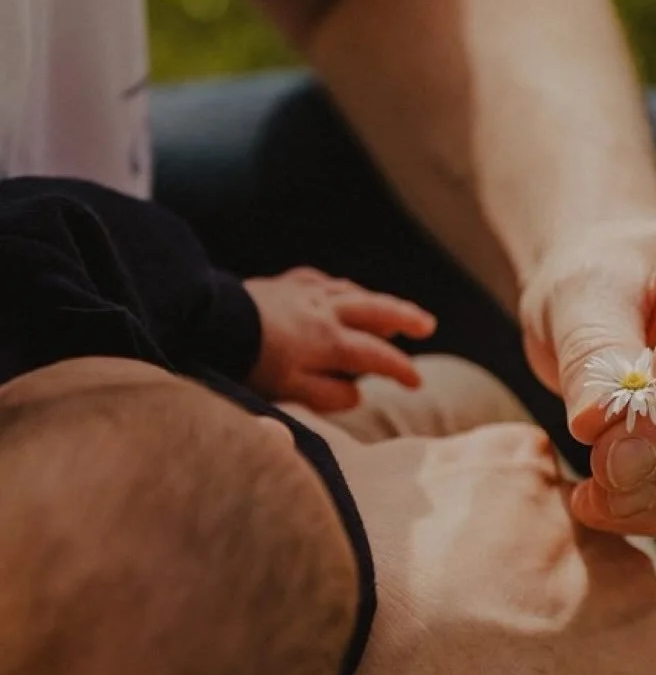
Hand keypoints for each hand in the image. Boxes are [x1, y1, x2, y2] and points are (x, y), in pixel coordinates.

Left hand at [244, 267, 434, 411]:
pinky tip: (339, 290)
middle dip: (406, 318)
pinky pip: (321, 281)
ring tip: (392, 311)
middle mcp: (325, 312)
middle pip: (376, 310)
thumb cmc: (248, 361)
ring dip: (377, 301)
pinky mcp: (285, 283)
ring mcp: (306, 293)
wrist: (208, 319)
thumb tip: (359, 391)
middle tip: (428, 325)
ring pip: (353, 293)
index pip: (377, 355)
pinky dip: (337, 288)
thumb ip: (329, 394)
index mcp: (330, 342)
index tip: (417, 383)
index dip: (401, 369)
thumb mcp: (289, 390)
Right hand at [284, 411, 655, 674]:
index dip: (487, 558)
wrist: (389, 671)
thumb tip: (262, 433)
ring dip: (568, 646)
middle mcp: (582, 504)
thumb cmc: (346, 577)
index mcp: (510, 458)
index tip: (452, 596)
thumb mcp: (326, 490)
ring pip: (607, 609)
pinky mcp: (650, 647)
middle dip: (533, 595)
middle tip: (476, 645)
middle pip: (565, 554)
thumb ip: (317, 454)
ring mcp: (624, 573)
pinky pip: (637, 674)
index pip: (522, 500)